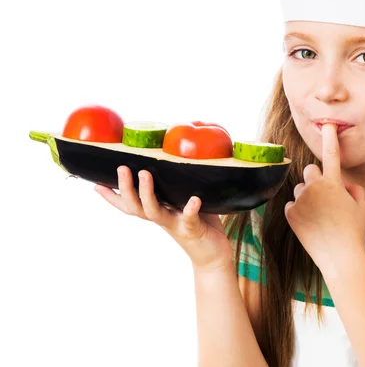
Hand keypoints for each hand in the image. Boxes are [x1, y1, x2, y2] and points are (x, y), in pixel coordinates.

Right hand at [94, 166, 232, 272]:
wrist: (214, 255)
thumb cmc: (199, 223)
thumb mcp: (183, 203)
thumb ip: (174, 189)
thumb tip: (168, 162)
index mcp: (157, 211)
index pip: (129, 205)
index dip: (112, 197)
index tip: (96, 184)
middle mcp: (162, 218)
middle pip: (136, 206)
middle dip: (127, 188)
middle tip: (122, 167)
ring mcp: (175, 224)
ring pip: (154, 212)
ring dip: (147, 194)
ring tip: (145, 174)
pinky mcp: (193, 229)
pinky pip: (189, 218)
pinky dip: (190, 208)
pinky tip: (194, 199)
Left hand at [284, 123, 364, 270]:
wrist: (340, 257)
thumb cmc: (355, 232)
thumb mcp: (363, 207)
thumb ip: (355, 190)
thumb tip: (345, 185)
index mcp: (334, 183)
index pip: (332, 154)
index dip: (330, 137)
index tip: (327, 124)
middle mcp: (315, 187)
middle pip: (310, 170)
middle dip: (315, 179)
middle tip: (324, 196)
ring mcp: (301, 200)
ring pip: (300, 189)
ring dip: (307, 196)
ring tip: (319, 216)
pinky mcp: (290, 213)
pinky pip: (291, 205)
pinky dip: (298, 211)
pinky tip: (310, 224)